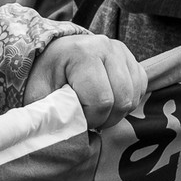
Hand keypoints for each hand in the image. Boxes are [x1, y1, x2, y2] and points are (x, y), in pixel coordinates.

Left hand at [25, 34, 147, 129]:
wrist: (54, 55)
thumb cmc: (46, 76)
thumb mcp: (39, 94)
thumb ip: (52, 113)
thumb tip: (70, 134)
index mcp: (81, 53)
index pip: (101, 101)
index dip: (90, 119)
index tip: (75, 117)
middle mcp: (105, 47)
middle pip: (121, 100)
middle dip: (105, 119)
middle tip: (87, 118)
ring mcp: (121, 51)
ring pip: (133, 97)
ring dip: (116, 112)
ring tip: (96, 110)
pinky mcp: (131, 59)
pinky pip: (140, 89)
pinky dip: (126, 102)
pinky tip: (109, 101)